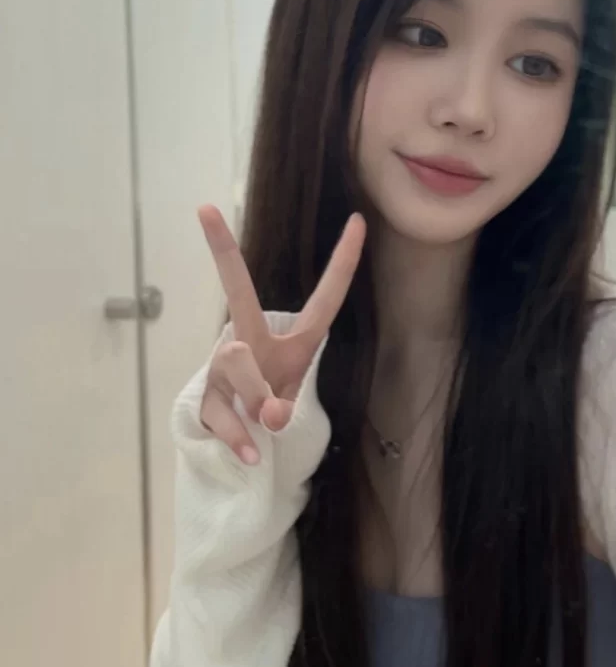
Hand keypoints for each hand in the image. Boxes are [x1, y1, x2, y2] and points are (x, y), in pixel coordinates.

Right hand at [197, 205, 365, 464]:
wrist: (239, 434)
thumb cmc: (272, 401)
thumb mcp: (288, 402)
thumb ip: (284, 405)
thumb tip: (268, 416)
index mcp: (293, 338)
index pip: (326, 297)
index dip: (344, 260)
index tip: (359, 220)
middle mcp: (250, 338)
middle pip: (237, 292)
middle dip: (223, 250)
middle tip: (205, 211)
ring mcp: (223, 364)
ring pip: (236, 359)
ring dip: (255, 393)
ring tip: (268, 423)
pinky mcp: (207, 395)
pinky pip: (222, 408)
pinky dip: (239, 436)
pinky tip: (250, 455)